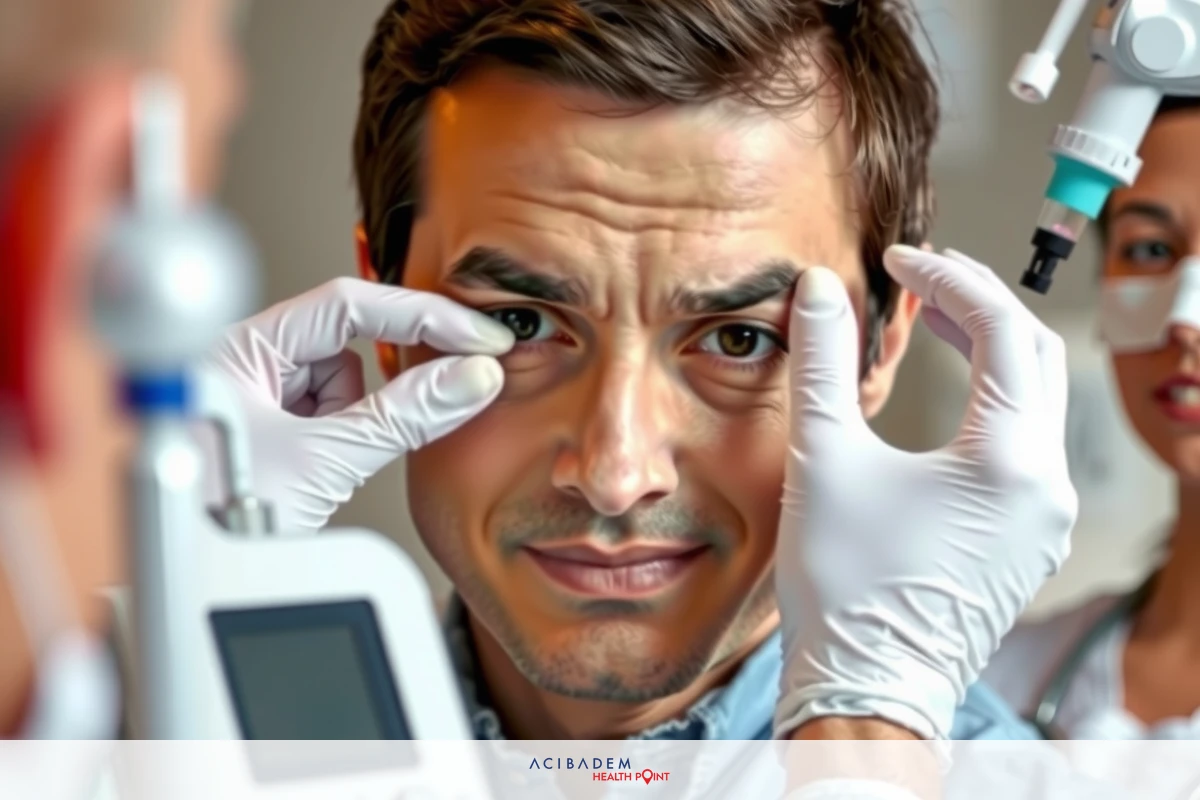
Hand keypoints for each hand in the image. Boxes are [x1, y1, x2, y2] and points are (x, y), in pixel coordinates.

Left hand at [202, 277, 513, 532]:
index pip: (346, 306)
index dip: (421, 315)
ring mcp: (257, 399)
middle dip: (386, 375)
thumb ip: (404, 415)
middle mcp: (244, 364)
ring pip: (344, 384)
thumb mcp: (323, 461)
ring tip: (328, 462)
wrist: (197, 586)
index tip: (476, 337)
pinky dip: (347, 434)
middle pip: (348, 343)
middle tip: (460, 373)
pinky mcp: (276, 431)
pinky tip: (327, 467)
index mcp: (239, 348)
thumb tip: (470, 377)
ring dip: (355, 417)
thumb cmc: (219, 522)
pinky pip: (334, 414)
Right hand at [774, 246, 1076, 740]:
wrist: (866, 692)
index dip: (949, 280)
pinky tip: (949, 401)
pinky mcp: (1028, 544)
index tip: (900, 260)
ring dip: (989, 354)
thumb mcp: (824, 461)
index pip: (1000, 330)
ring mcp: (1044, 520)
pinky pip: (1026, 450)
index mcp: (1009, 460)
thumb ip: (823, 363)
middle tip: (925, 277)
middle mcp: (1046, 487)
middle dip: (979, 306)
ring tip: (935, 322)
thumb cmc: (845, 586)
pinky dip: (992, 406)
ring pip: (1035, 404)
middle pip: (1034, 358)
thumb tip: (819, 288)